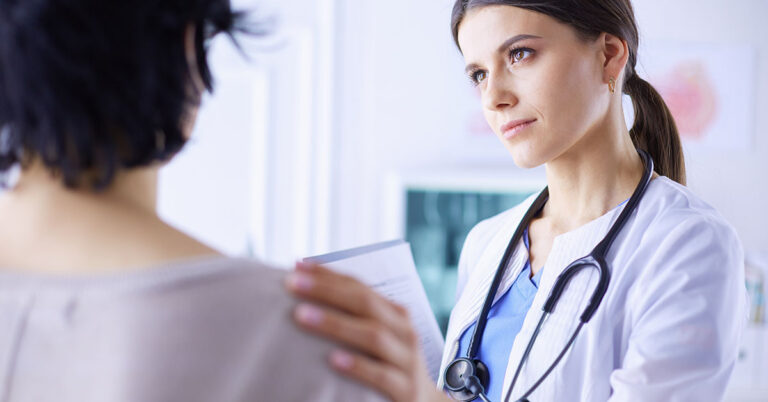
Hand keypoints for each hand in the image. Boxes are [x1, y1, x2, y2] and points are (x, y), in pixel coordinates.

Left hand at [285, 262, 450, 401]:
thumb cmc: (390, 368)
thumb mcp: (379, 338)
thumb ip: (354, 319)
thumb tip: (307, 294)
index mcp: (395, 314)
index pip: (360, 286)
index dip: (329, 274)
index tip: (297, 265)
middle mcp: (404, 332)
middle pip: (364, 303)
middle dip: (326, 290)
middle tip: (292, 283)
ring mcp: (408, 361)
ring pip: (372, 335)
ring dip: (335, 323)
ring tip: (302, 315)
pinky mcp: (406, 391)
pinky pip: (381, 376)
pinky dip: (357, 366)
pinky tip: (333, 359)